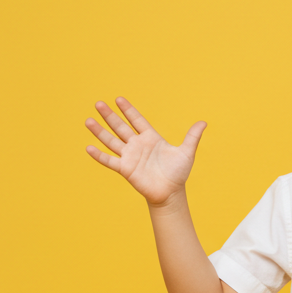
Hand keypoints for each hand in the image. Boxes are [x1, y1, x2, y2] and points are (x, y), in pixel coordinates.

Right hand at [84, 97, 206, 205]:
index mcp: (151, 138)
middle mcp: (138, 145)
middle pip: (120, 127)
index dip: (128, 110)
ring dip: (99, 132)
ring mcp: (130, 157)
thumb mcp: (186, 152)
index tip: (118, 99)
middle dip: (109, 116)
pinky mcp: (125, 169)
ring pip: (111, 141)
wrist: (171, 193)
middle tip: (98, 103)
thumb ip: (192, 136)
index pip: (137, 120)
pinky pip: (110, 161)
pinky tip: (88, 147)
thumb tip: (204, 122)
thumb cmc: (178, 173)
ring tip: (88, 121)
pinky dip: (99, 155)